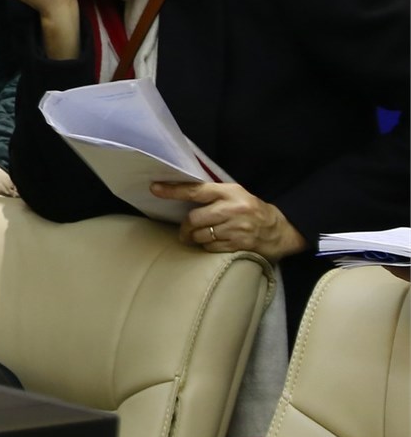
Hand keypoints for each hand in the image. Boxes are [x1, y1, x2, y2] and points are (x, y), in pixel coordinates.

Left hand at [160, 181, 305, 259]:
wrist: (280, 230)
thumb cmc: (251, 210)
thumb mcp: (234, 195)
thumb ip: (212, 195)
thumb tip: (178, 193)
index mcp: (229, 192)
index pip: (196, 190)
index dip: (173, 190)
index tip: (155, 188)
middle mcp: (232, 209)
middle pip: (194, 219)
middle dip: (185, 227)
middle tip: (184, 231)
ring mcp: (236, 228)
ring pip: (201, 235)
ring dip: (195, 238)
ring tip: (199, 237)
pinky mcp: (239, 245)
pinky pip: (211, 248)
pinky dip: (207, 247)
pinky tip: (213, 243)